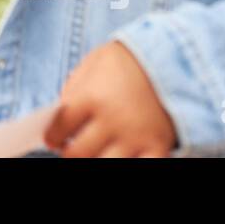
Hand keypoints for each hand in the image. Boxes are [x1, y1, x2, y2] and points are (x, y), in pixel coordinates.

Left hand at [44, 41, 176, 157]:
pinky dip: (129, 165)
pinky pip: (140, 168)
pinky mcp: (157, 146)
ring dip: (96, 160)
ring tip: (97, 151)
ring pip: (103, 166)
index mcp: (91, 97)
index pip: (59, 127)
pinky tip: (123, 156)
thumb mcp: (92, 63)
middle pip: (77, 153)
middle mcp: (111, 120)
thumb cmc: (127, 59)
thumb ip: (73, 90)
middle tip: (73, 147)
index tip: (52, 139)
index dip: (51, 136)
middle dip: (70, 152)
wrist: (173, 55)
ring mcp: (135, 136)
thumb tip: (59, 117)